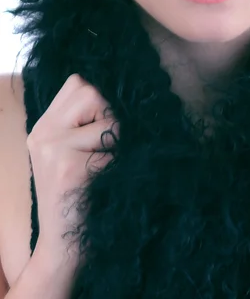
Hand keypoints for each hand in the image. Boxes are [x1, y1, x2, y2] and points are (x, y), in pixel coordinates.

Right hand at [27, 74, 118, 266]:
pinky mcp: (69, 169)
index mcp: (43, 127)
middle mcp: (43, 134)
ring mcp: (52, 150)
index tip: (102, 127)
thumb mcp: (71, 153)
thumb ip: (83, 122)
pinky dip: (118, 166)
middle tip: (103, 148)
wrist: (63, 248)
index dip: (100, 99)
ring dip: (117, 144)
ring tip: (101, 168)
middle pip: (91, 92)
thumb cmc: (79, 196)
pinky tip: (103, 184)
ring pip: (109, 120)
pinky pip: (114, 151)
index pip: (78, 82)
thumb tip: (124, 91)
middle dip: (110, 116)